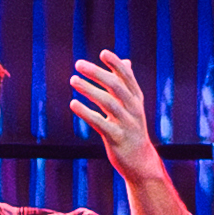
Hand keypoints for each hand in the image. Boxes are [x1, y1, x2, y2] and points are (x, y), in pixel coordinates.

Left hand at [69, 49, 174, 179]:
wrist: (140, 161)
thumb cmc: (132, 129)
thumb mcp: (133, 106)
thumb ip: (126, 85)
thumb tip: (126, 61)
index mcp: (136, 99)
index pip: (127, 77)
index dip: (116, 64)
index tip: (103, 53)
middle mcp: (133, 109)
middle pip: (115, 86)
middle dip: (97, 73)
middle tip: (78, 64)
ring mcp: (126, 124)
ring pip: (107, 102)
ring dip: (89, 89)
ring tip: (73, 80)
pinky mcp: (117, 138)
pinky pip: (100, 123)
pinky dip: (86, 112)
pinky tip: (73, 103)